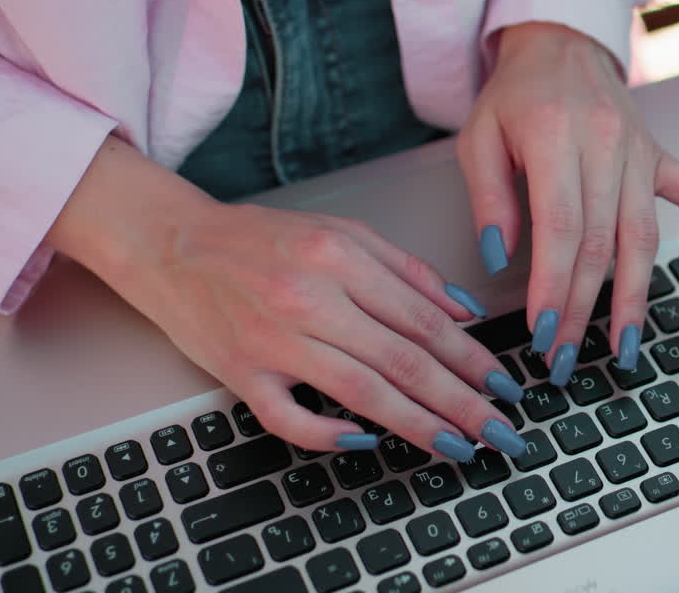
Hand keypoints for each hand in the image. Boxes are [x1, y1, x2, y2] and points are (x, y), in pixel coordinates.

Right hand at [48, 138, 526, 460]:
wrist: (173, 245)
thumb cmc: (261, 239)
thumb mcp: (342, 233)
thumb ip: (406, 270)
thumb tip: (465, 311)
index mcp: (341, 259)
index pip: (423, 319)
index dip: (472, 359)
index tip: (505, 386)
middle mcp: (311, 299)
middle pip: (402, 360)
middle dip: (461, 401)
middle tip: (500, 431)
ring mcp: (273, 339)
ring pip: (360, 392)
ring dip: (416, 424)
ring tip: (458, 445)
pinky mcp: (240, 373)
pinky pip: (288, 417)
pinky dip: (328, 434)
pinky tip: (366, 444)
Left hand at [457, 22, 678, 383]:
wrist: (560, 43)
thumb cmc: (516, 95)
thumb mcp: (479, 138)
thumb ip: (489, 198)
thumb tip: (500, 259)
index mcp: (556, 137)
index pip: (561, 228)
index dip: (554, 287)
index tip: (543, 333)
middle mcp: (607, 145)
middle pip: (601, 242)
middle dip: (584, 308)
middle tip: (567, 357)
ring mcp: (641, 150)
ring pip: (645, 234)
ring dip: (636, 296)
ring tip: (625, 345)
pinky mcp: (662, 154)